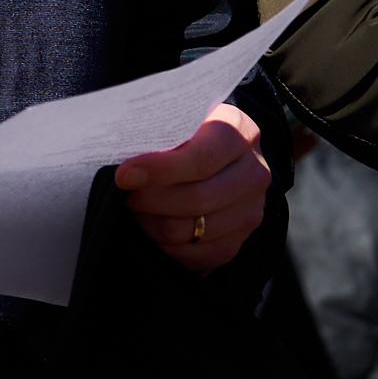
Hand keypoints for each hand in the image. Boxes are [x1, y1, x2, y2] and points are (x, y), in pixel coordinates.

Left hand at [112, 102, 269, 274]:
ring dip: (152, 224)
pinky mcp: (239, 241)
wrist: (213, 156)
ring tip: (135, 211)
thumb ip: (157, 136)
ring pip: (190, 231)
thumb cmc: (184, 135)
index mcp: (238, 133)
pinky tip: (151, 230)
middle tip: (124, 195)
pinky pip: (196, 256)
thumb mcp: (176, 122)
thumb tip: (124, 168)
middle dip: (149, 200)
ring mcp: (250, 210)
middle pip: (196, 198)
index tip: (124, 175)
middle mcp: (254, 172)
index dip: (160, 169)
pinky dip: (165, 248)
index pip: (201, 159)